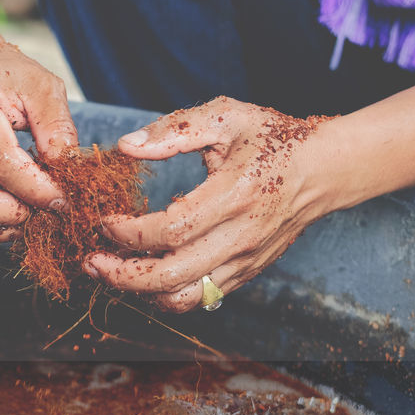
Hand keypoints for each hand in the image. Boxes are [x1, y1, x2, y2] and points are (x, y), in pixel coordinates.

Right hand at [0, 42, 77, 241]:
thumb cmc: (5, 73)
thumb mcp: (42, 86)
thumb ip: (57, 128)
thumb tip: (64, 172)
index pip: (1, 162)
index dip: (35, 190)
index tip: (61, 200)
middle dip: (11, 215)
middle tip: (42, 212)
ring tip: (28, 217)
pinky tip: (10, 213)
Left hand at [84, 97, 330, 312]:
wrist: (323, 169)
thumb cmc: (272, 138)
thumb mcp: (226, 116)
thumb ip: (174, 129)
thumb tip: (126, 146)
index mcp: (234, 195)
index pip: (170, 230)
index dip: (128, 232)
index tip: (104, 220)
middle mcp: (241, 236)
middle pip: (171, 276)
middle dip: (122, 274)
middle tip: (92, 260)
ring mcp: (245, 261)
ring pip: (184, 297)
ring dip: (141, 291)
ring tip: (113, 271)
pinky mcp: (246, 273)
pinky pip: (201, 297)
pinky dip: (166, 293)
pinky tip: (145, 271)